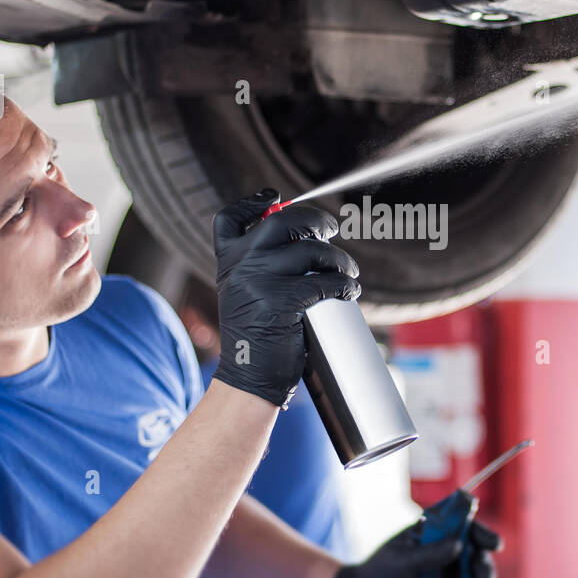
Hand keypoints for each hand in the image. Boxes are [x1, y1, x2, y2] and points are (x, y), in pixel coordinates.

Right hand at [210, 189, 359, 407]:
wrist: (247, 380)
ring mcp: (260, 282)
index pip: (230, 218)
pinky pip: (325, 280)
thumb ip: (257, 267)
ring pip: (312, 251)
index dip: (252, 202)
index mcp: (227, 262)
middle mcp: (240, 266)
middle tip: (330, 230)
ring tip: (348, 271)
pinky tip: (349, 291)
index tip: (274, 197)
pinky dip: (345, 284)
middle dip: (313, 220)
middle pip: (281, 222)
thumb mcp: (242, 295)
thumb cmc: (255, 338)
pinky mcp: (283, 301)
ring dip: (339, 259)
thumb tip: (301, 238)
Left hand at [330, 517, 502, 577]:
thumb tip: (459, 545)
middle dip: (481, 564)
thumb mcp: (402, 564)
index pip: (459, 522)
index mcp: (428, 530)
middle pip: (471, 549)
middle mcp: (438, 545)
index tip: (494, 544)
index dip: (479, 530)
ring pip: (471, 572)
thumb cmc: (378, 575)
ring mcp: (441, 566)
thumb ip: (430, 555)